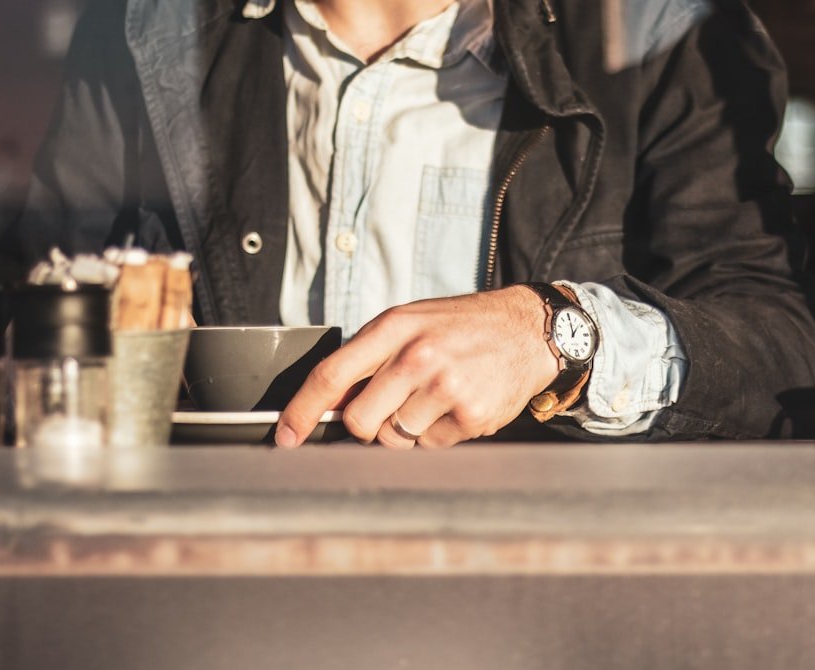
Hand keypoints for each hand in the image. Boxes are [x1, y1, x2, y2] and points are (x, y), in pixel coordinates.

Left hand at [275, 286, 559, 448]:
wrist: (529, 329)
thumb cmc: (462, 326)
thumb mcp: (411, 322)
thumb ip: (371, 357)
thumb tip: (330, 405)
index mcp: (394, 328)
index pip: (332, 375)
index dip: (301, 411)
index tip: (286, 436)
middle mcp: (417, 356)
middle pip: (359, 421)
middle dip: (367, 424)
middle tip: (391, 406)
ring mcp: (446, 387)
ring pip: (395, 438)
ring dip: (407, 429)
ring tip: (434, 398)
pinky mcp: (472, 415)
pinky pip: (432, 446)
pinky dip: (439, 434)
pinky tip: (457, 405)